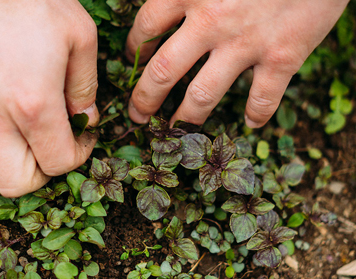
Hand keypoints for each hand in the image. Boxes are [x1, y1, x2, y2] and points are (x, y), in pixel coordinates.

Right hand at [0, 0, 98, 196]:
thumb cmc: (31, 0)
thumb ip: (85, 86)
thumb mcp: (79, 37)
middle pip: (16, 183)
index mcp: (34, 104)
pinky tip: (4, 121)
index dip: (79, 156)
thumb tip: (86, 118)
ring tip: (30, 136)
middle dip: (44, 174)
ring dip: (14, 162)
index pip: (57, 162)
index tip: (85, 136)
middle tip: (57, 147)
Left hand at [126, 0, 347, 126]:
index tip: (132, 64)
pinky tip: (251, 123)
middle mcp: (211, 21)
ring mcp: (246, 42)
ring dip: (186, 118)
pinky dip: (257, 115)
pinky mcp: (283, 56)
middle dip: (145, 99)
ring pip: (202, 94)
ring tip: (176, 130)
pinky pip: (263, 98)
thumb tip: (166, 11)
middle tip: (138, 115)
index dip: (134, 51)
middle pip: (163, 71)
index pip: (146, 28)